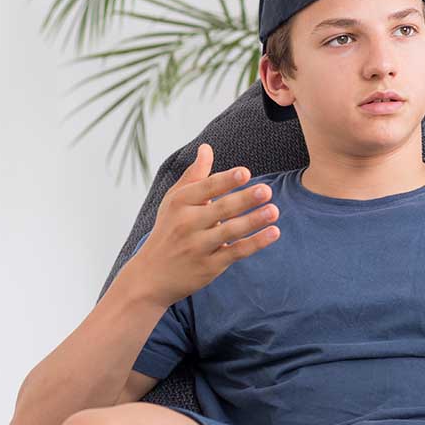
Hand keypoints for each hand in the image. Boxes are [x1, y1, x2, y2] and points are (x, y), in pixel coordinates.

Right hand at [124, 143, 280, 306]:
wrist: (150, 277)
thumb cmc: (168, 231)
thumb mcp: (174, 202)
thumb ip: (194, 175)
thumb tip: (206, 147)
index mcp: (179, 204)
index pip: (205, 189)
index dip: (226, 180)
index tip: (246, 173)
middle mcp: (187, 224)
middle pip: (221, 209)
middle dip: (244, 199)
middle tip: (267, 190)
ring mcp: (198, 247)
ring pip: (230, 231)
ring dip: (254, 221)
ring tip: (274, 210)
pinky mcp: (209, 266)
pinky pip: (236, 252)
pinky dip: (256, 243)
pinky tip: (274, 232)